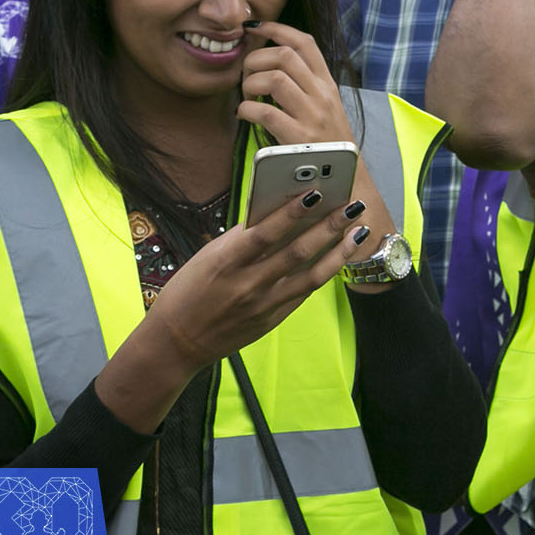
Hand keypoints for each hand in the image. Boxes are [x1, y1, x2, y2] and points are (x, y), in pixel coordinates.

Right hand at [146, 190, 369, 374]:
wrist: (176, 343)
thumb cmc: (189, 291)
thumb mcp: (208, 257)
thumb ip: (243, 238)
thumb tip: (279, 213)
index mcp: (224, 261)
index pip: (265, 232)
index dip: (292, 212)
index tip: (316, 192)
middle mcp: (247, 284)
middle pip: (296, 252)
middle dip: (328, 227)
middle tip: (352, 206)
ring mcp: (262, 304)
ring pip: (310, 275)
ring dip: (338, 251)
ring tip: (358, 231)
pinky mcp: (272, 320)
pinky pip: (304, 293)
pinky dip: (324, 272)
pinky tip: (339, 256)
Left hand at [239, 21, 351, 144]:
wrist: (343, 174)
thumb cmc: (327, 138)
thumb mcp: (325, 103)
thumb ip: (304, 81)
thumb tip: (269, 61)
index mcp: (327, 82)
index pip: (304, 42)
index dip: (276, 29)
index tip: (254, 28)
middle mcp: (322, 94)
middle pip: (285, 56)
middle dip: (256, 59)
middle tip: (248, 75)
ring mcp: (312, 115)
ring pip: (275, 79)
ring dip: (251, 83)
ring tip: (248, 95)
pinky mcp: (299, 137)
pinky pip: (265, 112)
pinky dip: (246, 109)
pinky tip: (245, 114)